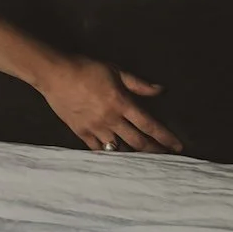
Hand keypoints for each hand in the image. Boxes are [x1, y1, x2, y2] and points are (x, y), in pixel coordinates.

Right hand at [36, 55, 179, 152]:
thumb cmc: (87, 69)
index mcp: (122, 103)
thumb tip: (160, 90)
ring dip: (133, 156)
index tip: (177, 146)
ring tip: (144, 162)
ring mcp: (95, 128)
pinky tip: (117, 158)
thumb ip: (138, 84)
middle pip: (137, 142)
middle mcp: (111, 119)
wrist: (55, 74)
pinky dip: (110, 154)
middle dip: (154, 151)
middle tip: (165, 159)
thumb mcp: (116, 71)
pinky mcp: (81, 132)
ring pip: (119, 149)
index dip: (165, 137)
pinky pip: (98, 149)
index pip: (149, 124)